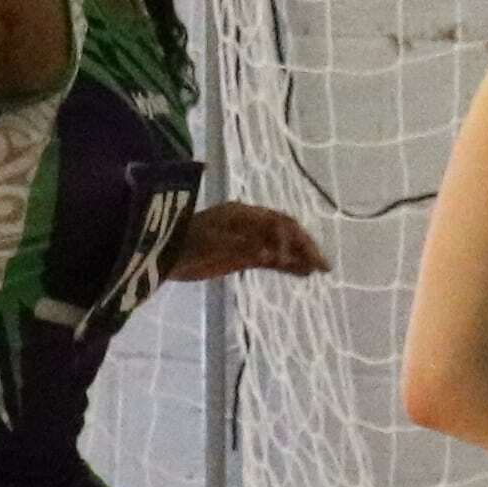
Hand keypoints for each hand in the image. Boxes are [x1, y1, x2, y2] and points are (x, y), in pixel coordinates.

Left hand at [169, 202, 325, 282]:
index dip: (293, 239)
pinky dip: (287, 264)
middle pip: (285, 232)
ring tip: (320, 269)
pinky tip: (302, 272)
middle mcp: (251, 223)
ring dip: (300, 255)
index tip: (302, 259)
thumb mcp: (212, 245)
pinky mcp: (243, 255)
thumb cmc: (186, 246)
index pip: (278, 222)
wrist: (163, 253)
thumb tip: (273, 255)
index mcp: (244, 214)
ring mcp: (248, 239)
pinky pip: (271, 258)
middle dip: (305, 246)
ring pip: (281, 245)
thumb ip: (243, 248)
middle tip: (324, 265)